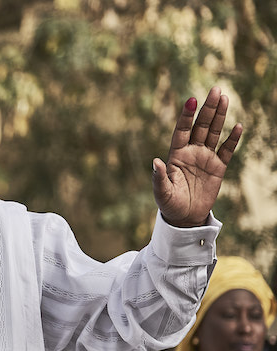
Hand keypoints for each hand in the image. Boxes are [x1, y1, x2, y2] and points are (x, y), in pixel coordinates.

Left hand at [152, 87, 242, 226]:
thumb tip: (156, 162)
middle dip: (207, 108)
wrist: (184, 217)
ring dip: (219, 116)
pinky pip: (227, 151)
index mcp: (176, 155)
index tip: (191, 100)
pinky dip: (232, 139)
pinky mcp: (218, 168)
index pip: (182, 130)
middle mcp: (191, 152)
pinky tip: (237, 126)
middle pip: (201, 126)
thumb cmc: (169, 204)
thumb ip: (159, 177)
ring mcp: (206, 158)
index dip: (186, 116)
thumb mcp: (161, 192)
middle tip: (215, 90)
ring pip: (214, 133)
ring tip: (224, 98)